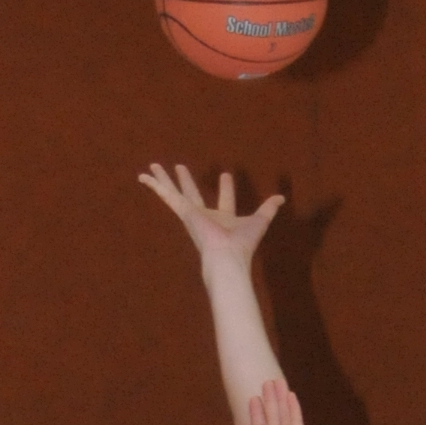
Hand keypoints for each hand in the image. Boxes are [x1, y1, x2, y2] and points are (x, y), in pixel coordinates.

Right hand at [140, 161, 283, 272]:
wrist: (227, 257)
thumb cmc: (242, 244)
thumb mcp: (260, 221)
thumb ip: (268, 209)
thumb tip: (282, 198)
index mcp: (222, 219)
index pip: (224, 200)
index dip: (226, 188)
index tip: (225, 175)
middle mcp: (204, 216)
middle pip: (192, 194)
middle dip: (186, 181)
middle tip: (179, 167)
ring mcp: (191, 214)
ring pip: (173, 193)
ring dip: (163, 180)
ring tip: (152, 166)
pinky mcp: (183, 212)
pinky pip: (166, 195)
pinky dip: (155, 186)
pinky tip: (144, 176)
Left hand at [229, 373, 307, 424]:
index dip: (257, 411)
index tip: (254, 398)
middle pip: (273, 416)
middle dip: (270, 399)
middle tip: (267, 382)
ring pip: (284, 414)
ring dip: (281, 398)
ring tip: (277, 381)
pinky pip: (296, 420)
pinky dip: (294, 408)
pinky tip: (290, 395)